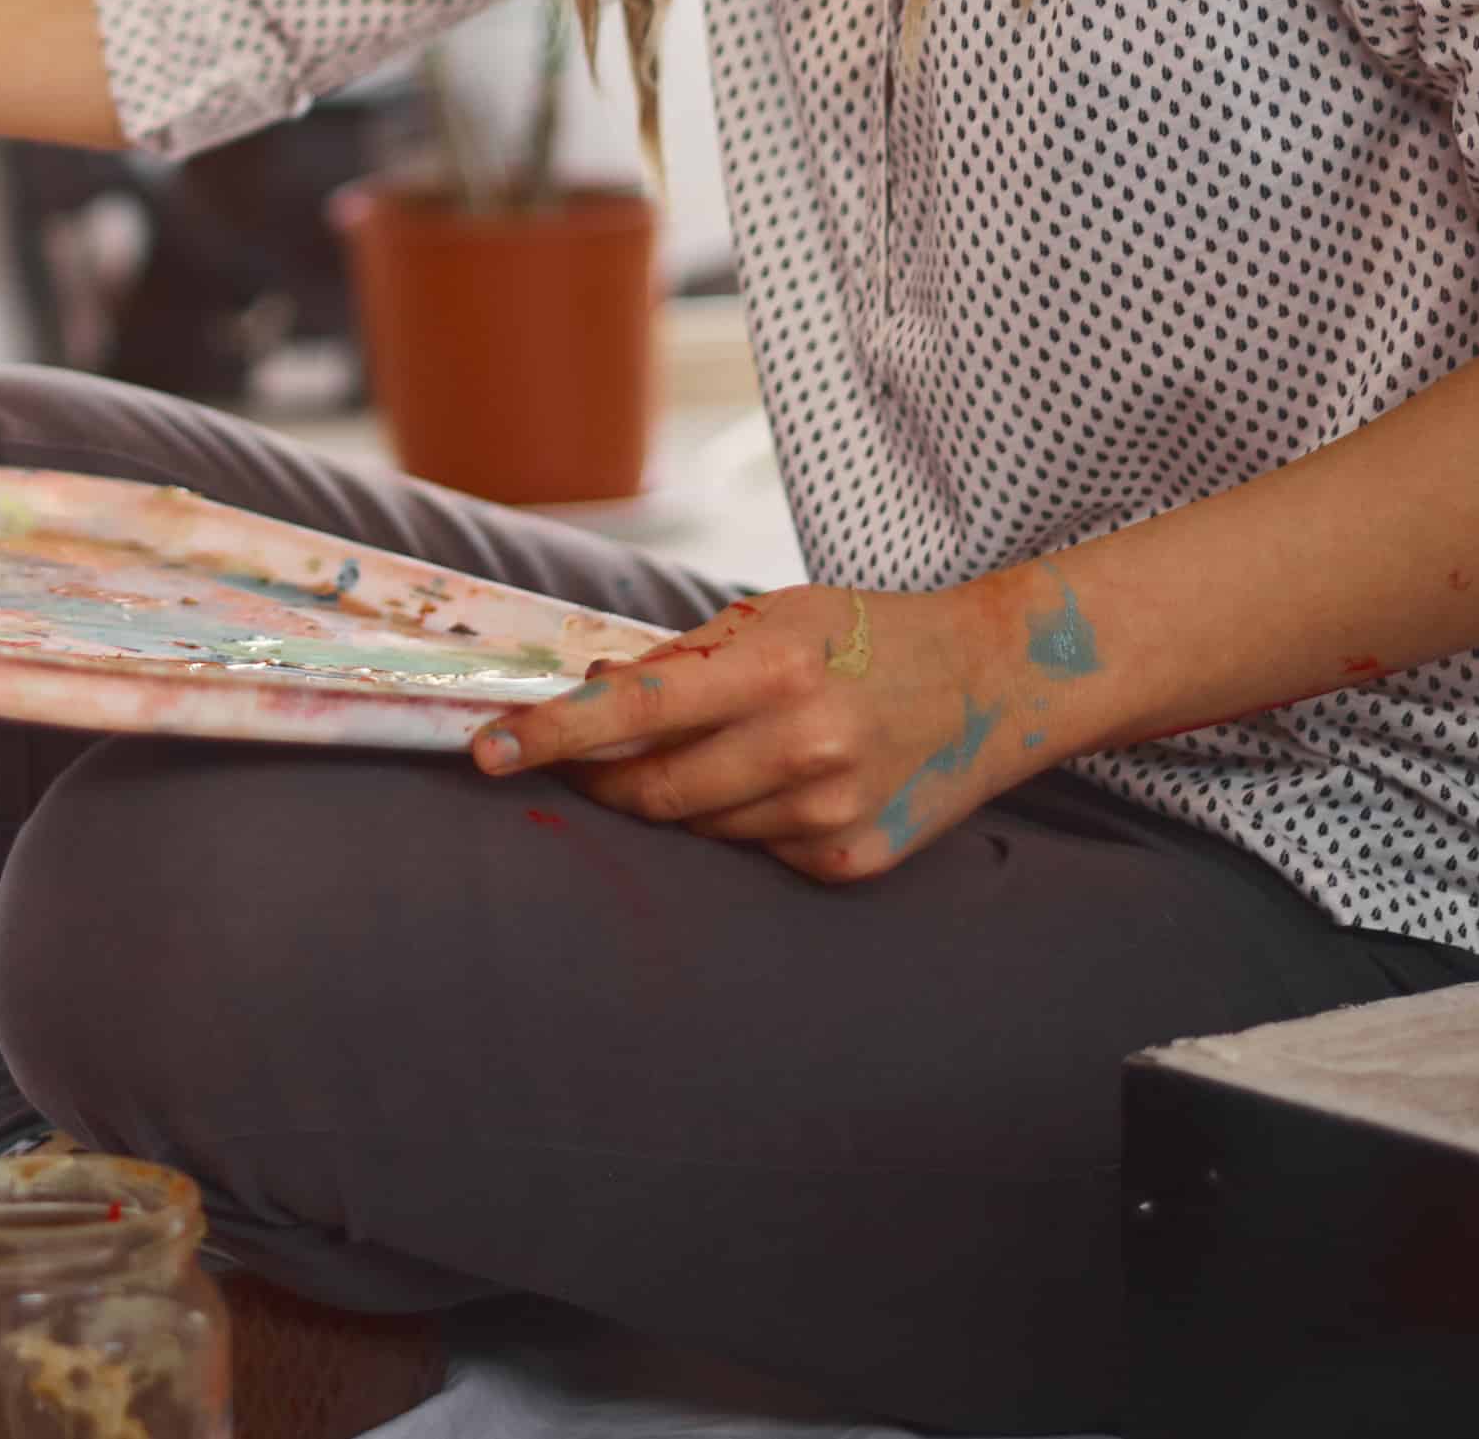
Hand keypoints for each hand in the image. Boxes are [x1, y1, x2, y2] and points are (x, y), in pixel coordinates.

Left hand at [467, 577, 1067, 882]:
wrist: (992, 682)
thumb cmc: (864, 638)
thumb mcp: (776, 618)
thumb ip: (681, 660)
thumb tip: (589, 690)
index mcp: (775, 670)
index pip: (635, 711)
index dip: (554, 734)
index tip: (486, 751)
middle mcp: (803, 747)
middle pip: (652, 791)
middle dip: (602, 780)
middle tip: (586, 759)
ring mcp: (829, 813)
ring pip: (698, 827)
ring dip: (681, 796)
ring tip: (732, 749)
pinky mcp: (850, 860)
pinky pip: (753, 852)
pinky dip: (744, 820)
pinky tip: (790, 782)